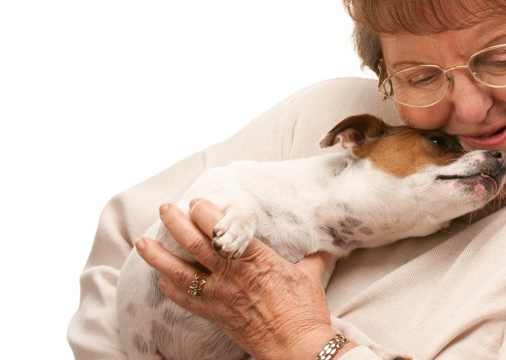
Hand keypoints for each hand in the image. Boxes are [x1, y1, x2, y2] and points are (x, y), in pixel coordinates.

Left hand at [135, 199, 350, 359]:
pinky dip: (171, 289)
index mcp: (256, 258)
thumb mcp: (310, 275)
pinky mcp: (217, 316)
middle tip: (164, 208)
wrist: (296, 347)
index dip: (205, 212)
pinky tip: (160, 280)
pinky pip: (187, 300)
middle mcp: (232, 274)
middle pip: (196, 244)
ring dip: (159, 255)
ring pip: (181, 272)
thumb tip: (321, 246)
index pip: (223, 229)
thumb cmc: (305, 311)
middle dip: (176, 223)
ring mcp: (221, 296)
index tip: (196, 202)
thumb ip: (310, 256)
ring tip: (142, 242)